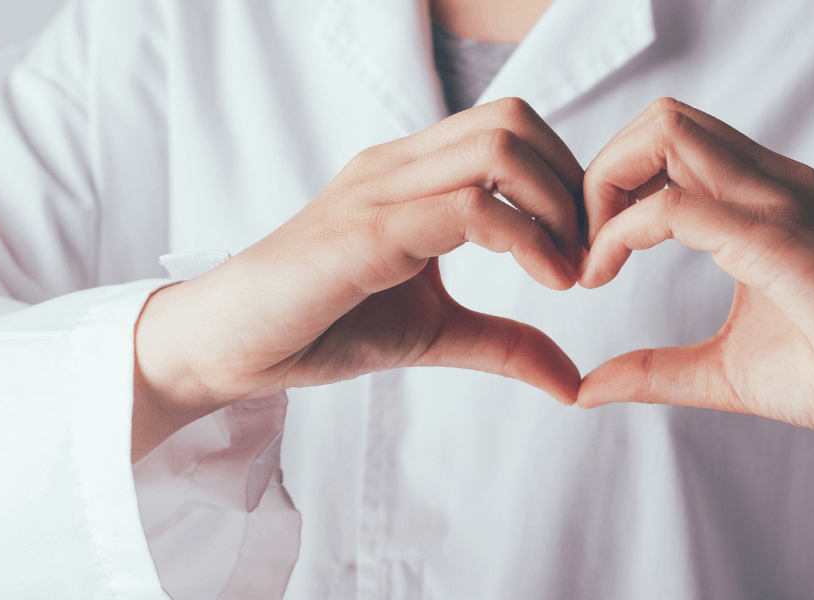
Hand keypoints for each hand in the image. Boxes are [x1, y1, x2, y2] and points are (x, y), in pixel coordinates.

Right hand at [134, 98, 583, 458]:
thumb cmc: (321, 325)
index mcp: (413, 173)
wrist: (228, 346)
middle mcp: (398, 165)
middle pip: (515, 120)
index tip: (585, 250)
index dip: (566, 180)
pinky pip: (467, 207)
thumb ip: (504, 344)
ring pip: (499, 148)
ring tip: (567, 272)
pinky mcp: (366, 231)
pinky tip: (545, 283)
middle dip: (572, 186)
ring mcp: (380, 189)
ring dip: (556, 208)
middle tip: (585, 256)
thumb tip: (571, 380)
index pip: (512, 128)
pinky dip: (525, 240)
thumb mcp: (435, 333)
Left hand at [579, 98, 813, 437]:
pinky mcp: (777, 239)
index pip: (667, 143)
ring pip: (666, 131)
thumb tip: (586, 389)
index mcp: (759, 199)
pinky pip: (678, 206)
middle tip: (582, 248)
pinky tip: (605, 272)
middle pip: (660, 119)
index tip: (587, 260)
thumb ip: (653, 370)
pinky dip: (622, 231)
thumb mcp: (717, 370)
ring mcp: (778, 201)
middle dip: (600, 174)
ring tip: (591, 257)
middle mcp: (769, 183)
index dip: (608, 188)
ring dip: (605, 186)